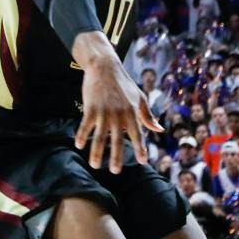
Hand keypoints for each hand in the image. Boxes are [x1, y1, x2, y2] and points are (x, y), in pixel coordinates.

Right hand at [73, 39, 159, 174]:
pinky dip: (82, 136)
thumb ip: (148, 116)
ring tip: (95, 165)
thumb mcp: (140, 98)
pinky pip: (85, 125)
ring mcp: (103, 112)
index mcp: (132, 113)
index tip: (143, 161)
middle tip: (115, 171)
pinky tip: (79, 145)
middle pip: (117, 140)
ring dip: (96, 152)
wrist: (105, 67)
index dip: (140, 148)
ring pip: (99, 137)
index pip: (138, 134)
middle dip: (116, 157)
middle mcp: (118, 115)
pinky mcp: (90, 108)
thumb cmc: (124, 84)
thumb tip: (159, 130)